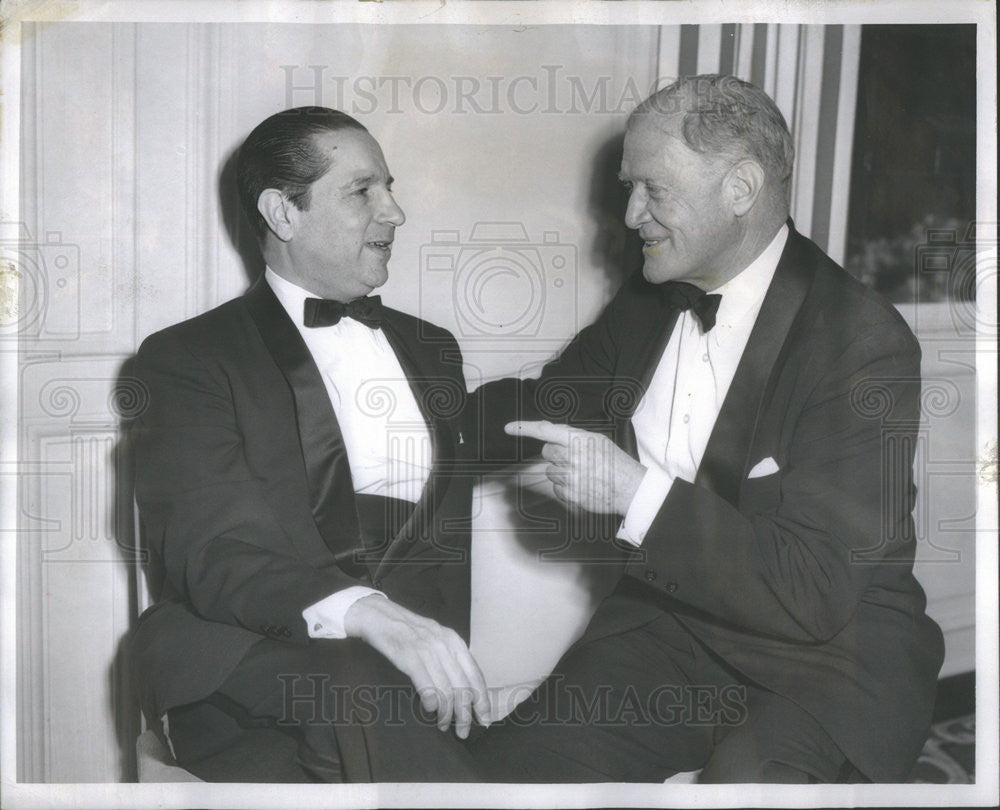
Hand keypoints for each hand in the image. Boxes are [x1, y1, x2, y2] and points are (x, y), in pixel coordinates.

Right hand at [343, 595, 490, 738]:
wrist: (380, 617)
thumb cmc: (409, 631)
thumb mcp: (437, 638)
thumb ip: (451, 657)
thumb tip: (465, 686)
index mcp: (455, 642)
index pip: (475, 675)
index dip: (482, 700)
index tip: (484, 718)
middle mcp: (445, 645)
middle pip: (463, 687)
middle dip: (465, 714)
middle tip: (463, 732)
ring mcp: (428, 650)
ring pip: (446, 690)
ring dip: (447, 713)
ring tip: (443, 725)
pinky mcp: (410, 657)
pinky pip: (427, 685)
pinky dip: (431, 702)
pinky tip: (429, 709)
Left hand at [505, 420, 645, 514]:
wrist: (630, 489)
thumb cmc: (614, 462)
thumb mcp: (596, 440)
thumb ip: (571, 435)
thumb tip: (548, 430)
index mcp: (579, 440)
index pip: (545, 431)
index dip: (524, 428)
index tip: (509, 428)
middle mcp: (572, 458)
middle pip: (546, 452)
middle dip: (556, 454)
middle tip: (574, 458)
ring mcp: (570, 477)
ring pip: (550, 471)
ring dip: (561, 471)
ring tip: (582, 473)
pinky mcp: (570, 495)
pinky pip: (557, 488)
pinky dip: (566, 487)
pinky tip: (582, 484)